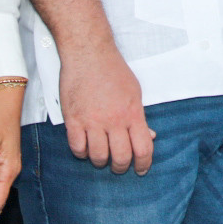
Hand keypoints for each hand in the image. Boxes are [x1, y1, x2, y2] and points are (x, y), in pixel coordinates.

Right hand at [58, 40, 153, 174]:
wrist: (89, 54)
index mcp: (133, 113)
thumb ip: (140, 117)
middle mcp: (114, 120)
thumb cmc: (113, 71)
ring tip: (101, 156)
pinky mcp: (73, 119)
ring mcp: (92, 121)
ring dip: (100, 161)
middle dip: (120, 167)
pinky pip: (77, 148)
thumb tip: (149, 136)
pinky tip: (85, 146)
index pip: (143, 148)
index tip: (141, 169)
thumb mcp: (135, 92)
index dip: (144, 164)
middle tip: (118, 165)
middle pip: (120, 158)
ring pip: (98, 157)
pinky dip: (81, 152)